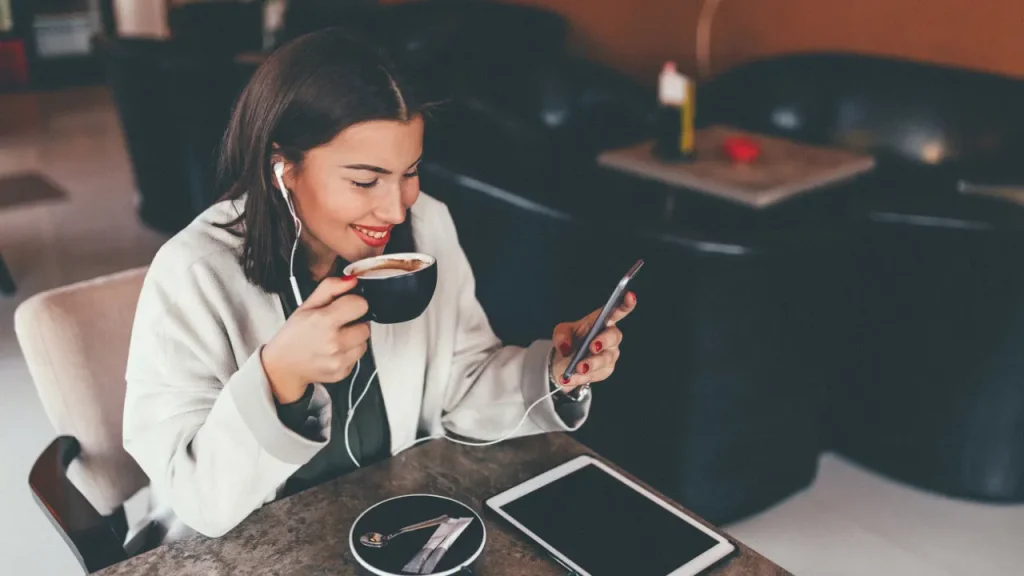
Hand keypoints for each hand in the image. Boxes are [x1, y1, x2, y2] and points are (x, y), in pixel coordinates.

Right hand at [261, 277, 370, 402]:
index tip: (345, 306)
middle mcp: (334, 343)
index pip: (360, 305)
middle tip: (338, 325)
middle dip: (355, 323)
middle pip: (366, 326)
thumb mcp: (307, 305)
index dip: (354, 303)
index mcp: (323, 321)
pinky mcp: (343, 373)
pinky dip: (349, 353)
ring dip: (354, 338)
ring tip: (336, 338)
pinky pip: (358, 357)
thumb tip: (352, 280)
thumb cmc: (294, 334)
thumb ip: (330, 288)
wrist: (283, 366)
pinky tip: (334, 351)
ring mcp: (339, 360)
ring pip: (364, 342)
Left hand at [551, 291, 636, 390]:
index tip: (630, 296)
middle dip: (603, 341)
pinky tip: (570, 378)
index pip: (617, 311)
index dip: (625, 304)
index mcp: (601, 321)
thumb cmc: (570, 341)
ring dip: (591, 363)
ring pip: (606, 358)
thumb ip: (562, 335)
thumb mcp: (561, 333)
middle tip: (592, 347)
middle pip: (614, 336)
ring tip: (577, 368)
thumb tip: (566, 348)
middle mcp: (609, 336)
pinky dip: (582, 377)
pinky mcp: (606, 370)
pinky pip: (596, 374)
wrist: (566, 363)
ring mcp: (610, 354)